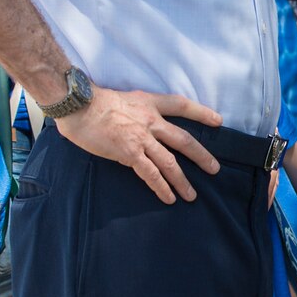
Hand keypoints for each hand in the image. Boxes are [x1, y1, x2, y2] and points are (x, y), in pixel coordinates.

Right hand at [56, 87, 220, 202]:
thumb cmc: (92, 102)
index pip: (181, 105)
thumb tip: (135, 125)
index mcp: (149, 103)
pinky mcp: (130, 153)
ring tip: (191, 195)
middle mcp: (151, 120)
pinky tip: (169, 198)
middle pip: (183, 139)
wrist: (79, 105)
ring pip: (170, 162)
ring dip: (182, 181)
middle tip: (215, 169)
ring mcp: (142, 138)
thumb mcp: (124, 99)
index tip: (218, 120)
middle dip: (201, 155)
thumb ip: (135, 112)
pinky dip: (161, 187)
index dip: (201, 112)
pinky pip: (151, 174)